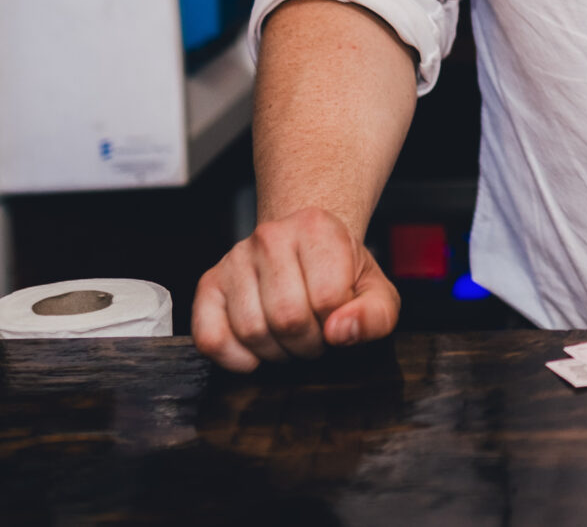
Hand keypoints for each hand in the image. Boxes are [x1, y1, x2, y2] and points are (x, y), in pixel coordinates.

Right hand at [192, 205, 400, 371]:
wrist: (307, 252)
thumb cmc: (343, 276)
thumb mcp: (377, 292)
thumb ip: (375, 314)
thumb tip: (340, 331)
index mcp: (317, 227)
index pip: (328, 299)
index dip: (338, 325)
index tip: (338, 319)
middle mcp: (270, 235)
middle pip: (287, 318)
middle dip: (308, 343)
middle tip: (315, 335)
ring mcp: (235, 258)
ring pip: (252, 331)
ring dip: (276, 352)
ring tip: (290, 338)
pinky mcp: (209, 284)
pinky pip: (211, 338)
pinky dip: (235, 359)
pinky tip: (256, 353)